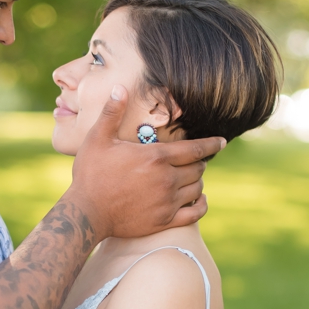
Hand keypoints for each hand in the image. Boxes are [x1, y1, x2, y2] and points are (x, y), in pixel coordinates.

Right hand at [65, 86, 223, 239]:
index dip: (212, 144)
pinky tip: (199, 200)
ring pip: (198, 189)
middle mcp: (167, 179)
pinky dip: (201, 205)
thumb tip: (120, 87)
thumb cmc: (90, 174)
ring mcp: (167, 202)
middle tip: (192, 160)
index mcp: (156, 157)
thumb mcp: (97, 139)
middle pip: (198, 168)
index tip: (223, 141)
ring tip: (190, 178)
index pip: (195, 148)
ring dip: (197, 181)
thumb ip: (112, 113)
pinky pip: (195, 214)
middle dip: (198, 162)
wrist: (86, 213)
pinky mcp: (165, 221)